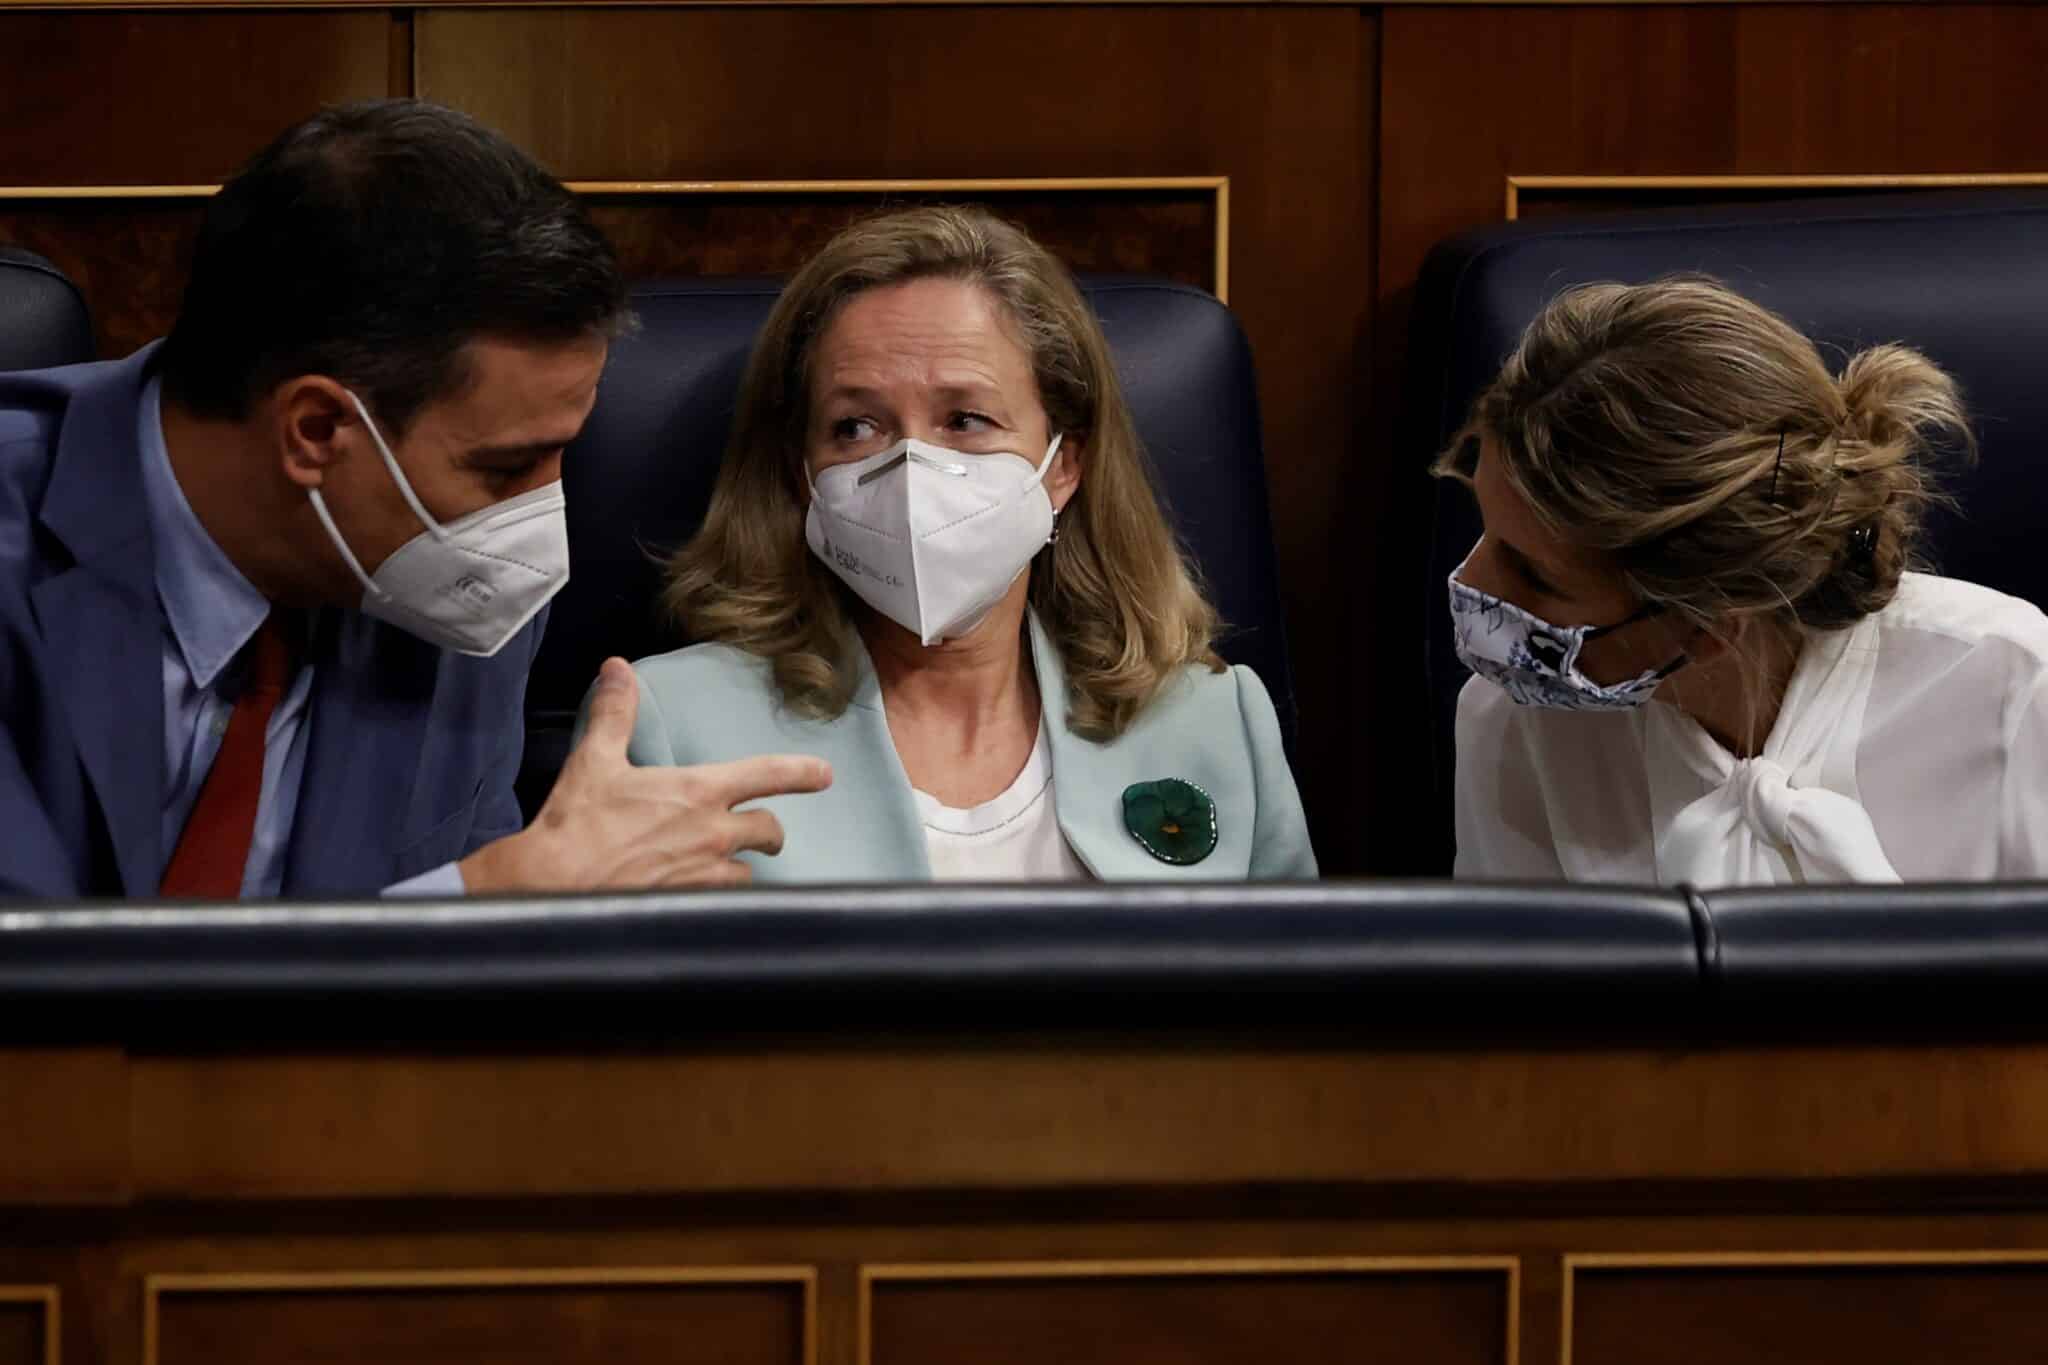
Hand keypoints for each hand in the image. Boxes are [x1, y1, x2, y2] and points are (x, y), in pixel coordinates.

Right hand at [461, 657, 831, 891]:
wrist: (553, 883)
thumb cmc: (576, 823)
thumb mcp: (595, 759)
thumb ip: (615, 713)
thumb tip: (617, 669)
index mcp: (698, 792)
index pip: (767, 775)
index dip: (801, 773)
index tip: (824, 774)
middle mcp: (713, 834)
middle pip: (768, 830)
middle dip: (769, 832)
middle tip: (763, 835)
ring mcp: (706, 875)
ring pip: (747, 871)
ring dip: (739, 867)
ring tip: (720, 866)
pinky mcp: (692, 906)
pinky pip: (724, 903)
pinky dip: (718, 898)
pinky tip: (700, 896)